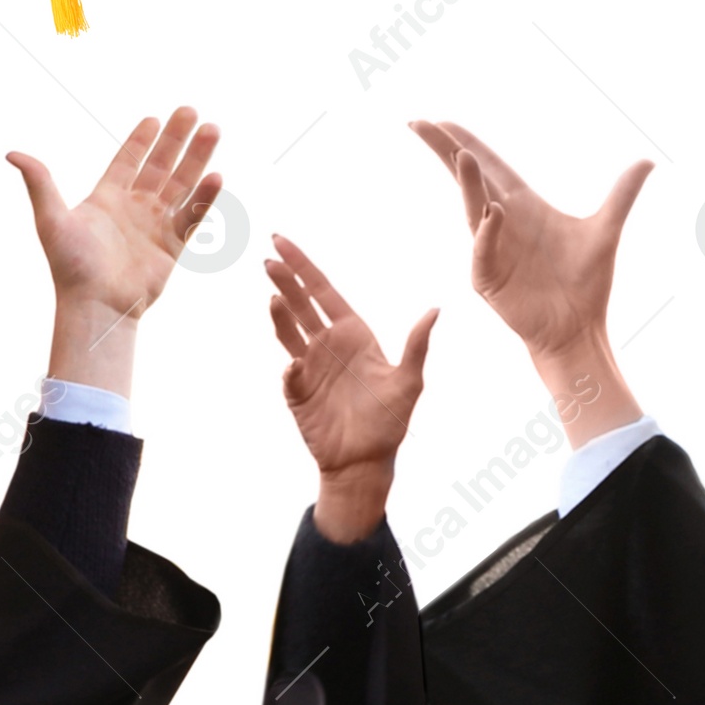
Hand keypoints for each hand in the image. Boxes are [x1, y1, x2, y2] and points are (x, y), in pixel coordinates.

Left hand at [8, 107, 221, 394]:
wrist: (95, 306)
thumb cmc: (70, 266)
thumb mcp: (51, 218)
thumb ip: (39, 182)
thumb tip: (11, 152)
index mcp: (106, 199)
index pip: (127, 161)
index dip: (141, 140)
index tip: (154, 118)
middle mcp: (133, 208)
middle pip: (160, 165)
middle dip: (175, 139)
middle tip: (190, 110)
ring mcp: (155, 226)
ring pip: (181, 184)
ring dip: (196, 158)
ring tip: (212, 129)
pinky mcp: (172, 246)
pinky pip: (192, 215)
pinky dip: (204, 196)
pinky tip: (216, 175)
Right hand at [266, 236, 436, 540]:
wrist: (364, 463)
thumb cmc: (389, 423)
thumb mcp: (409, 383)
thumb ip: (417, 345)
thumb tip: (436, 309)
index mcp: (353, 334)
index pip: (323, 291)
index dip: (303, 265)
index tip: (281, 242)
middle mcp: (328, 343)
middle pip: (301, 303)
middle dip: (285, 279)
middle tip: (268, 256)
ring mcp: (310, 365)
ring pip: (289, 329)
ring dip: (280, 311)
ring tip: (272, 293)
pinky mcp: (296, 388)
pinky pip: (289, 370)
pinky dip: (290, 364)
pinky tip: (295, 362)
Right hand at [410, 120, 647, 445]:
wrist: (579, 329)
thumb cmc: (586, 282)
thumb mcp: (606, 230)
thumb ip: (621, 195)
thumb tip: (647, 161)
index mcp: (521, 205)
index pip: (488, 165)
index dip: (466, 141)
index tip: (443, 118)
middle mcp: (499, 221)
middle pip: (467, 178)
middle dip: (444, 150)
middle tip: (420, 123)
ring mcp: (488, 248)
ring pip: (473, 208)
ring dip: (467, 183)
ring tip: (461, 156)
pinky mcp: (488, 278)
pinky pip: (485, 251)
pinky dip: (487, 233)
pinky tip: (493, 213)